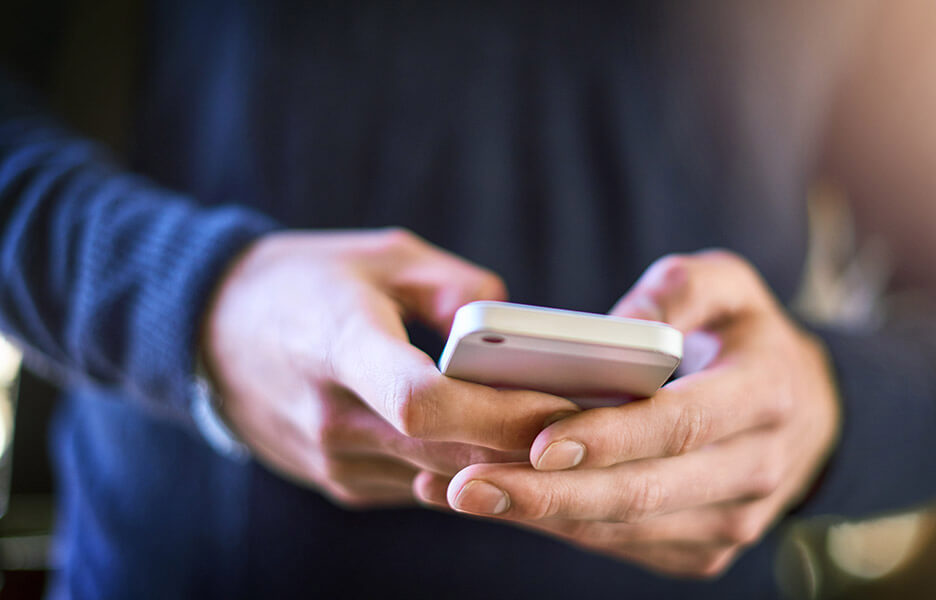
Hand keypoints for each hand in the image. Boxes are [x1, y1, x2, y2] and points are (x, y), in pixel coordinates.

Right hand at [202, 228, 578, 508]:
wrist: (211, 331)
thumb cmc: (305, 281)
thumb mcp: (381, 255)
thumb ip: (456, 286)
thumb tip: (518, 329)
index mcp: (338, 343)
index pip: (420, 400)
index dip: (498, 411)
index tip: (563, 402)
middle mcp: (330, 415)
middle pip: (446, 450)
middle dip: (526, 442)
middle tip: (598, 420)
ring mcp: (331, 460)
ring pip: (441, 478)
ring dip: (503, 460)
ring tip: (566, 430)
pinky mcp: (340, 481)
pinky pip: (420, 485)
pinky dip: (465, 467)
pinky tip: (504, 443)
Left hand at [415, 250, 840, 576]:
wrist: (804, 414)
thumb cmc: (747, 338)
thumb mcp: (734, 286)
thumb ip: (686, 284)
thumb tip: (626, 321)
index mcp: (765, 396)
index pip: (683, 425)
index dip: (613, 437)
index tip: (542, 443)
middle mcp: (754, 469)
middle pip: (643, 493)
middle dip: (550, 495)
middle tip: (468, 486)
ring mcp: (733, 521)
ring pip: (624, 528)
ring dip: (540, 516)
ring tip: (462, 493)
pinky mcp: (703, 549)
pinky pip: (621, 543)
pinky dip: (559, 527)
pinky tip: (502, 503)